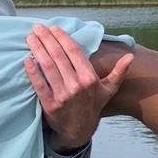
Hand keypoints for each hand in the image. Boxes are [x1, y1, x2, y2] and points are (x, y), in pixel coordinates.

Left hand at [25, 24, 131, 152]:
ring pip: (47, 66)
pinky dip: (32, 71)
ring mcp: (62, 95)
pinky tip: (27, 59)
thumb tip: (130, 56)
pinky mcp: (49, 105)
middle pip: (58, 55)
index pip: (74, 51)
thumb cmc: (93, 105)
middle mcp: (76, 85)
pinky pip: (39, 84)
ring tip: (30, 37)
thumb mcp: (108, 89)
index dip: (62, 37)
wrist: (79, 130)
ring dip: (37, 49)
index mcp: (89, 78)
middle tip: (37, 27)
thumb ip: (118, 72)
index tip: (53, 27)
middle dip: (46, 38)